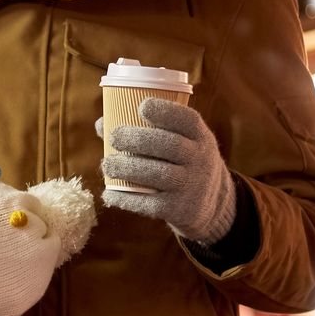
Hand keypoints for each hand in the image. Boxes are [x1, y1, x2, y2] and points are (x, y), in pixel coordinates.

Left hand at [99, 97, 236, 245]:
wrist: (213, 204)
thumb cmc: (183, 162)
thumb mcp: (182, 143)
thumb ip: (147, 130)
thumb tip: (101, 123)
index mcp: (200, 137)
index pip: (188, 120)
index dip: (166, 111)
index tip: (142, 106)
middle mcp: (200, 160)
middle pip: (170, 145)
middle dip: (137, 139)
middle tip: (113, 137)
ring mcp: (190, 186)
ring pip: (159, 174)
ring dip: (128, 168)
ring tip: (107, 165)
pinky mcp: (179, 210)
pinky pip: (150, 203)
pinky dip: (126, 199)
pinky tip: (109, 194)